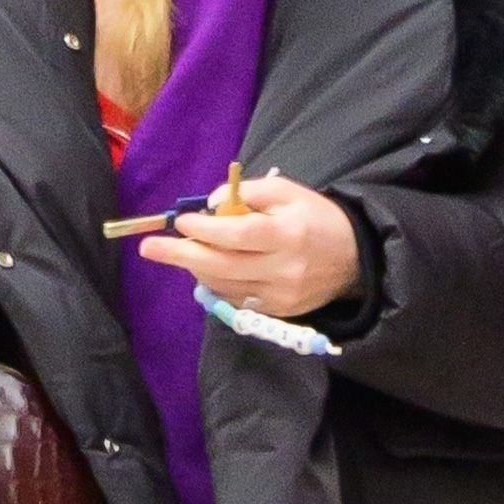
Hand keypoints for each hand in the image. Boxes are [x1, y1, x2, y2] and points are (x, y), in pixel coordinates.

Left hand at [138, 171, 360, 316]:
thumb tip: (211, 204)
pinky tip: (206, 268)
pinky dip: (215, 283)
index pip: (239, 234)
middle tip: (148, 247)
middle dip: (181, 256)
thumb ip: (248, 193)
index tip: (180, 221)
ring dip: (196, 268)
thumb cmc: (315, 216)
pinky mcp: (278, 312)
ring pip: (224, 285)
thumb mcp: (287, 191)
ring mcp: (279, 296)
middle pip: (223, 266)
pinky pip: (235, 299)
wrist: (354, 258)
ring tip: (180, 251)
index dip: (206, 229)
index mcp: (287, 234)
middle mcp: (282, 269)